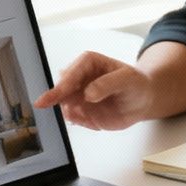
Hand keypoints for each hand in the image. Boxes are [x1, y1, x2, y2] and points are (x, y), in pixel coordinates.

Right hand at [36, 51, 156, 130]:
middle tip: (43, 105)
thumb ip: (108, 84)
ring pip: (63, 104)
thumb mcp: (128, 80)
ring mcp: (78, 96)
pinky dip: (79, 121)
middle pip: (61, 88)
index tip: (55, 95)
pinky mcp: (81, 111)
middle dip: (54, 97)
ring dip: (67, 111)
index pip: (71, 73)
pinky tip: (95, 121)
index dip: (62, 84)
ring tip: (85, 116)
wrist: (142, 101)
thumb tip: (88, 93)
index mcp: (88, 63)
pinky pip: (73, 118)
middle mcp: (79, 79)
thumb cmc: (136, 84)